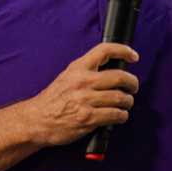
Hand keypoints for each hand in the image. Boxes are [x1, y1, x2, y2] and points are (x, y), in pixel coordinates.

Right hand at [22, 42, 140, 145]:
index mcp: (78, 68)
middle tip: (133, 87)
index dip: (123, 50)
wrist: (37, 120)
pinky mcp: (88, 118)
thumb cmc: (53, 100)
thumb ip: (87, 71)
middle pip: (120, 77)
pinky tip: (118, 116)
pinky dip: (122, 116)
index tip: (133, 56)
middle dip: (132, 83)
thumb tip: (112, 70)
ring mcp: (86, 100)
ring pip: (121, 98)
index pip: (104, 50)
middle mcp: (83, 82)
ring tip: (125, 104)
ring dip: (128, 102)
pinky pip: (116, 115)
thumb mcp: (67, 77)